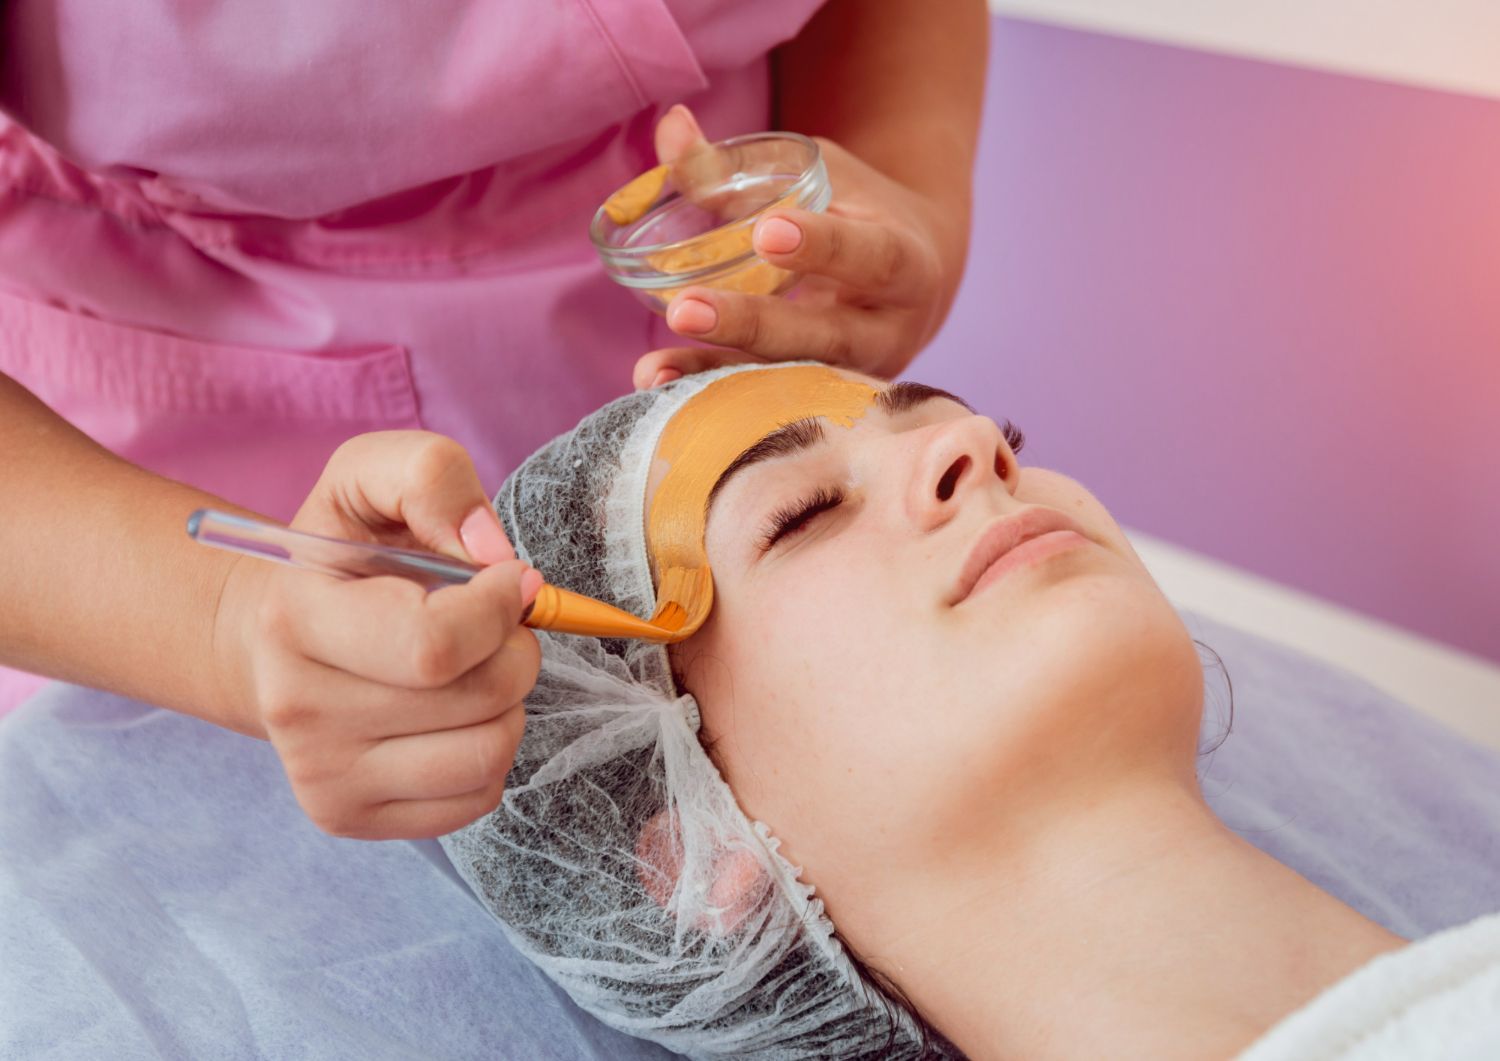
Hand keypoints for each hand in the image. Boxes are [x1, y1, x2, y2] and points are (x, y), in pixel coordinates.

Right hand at [214, 432, 540, 839]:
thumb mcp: (371, 480)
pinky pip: (477, 798)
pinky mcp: (349, 819)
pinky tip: (454, 716)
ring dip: (508, 703)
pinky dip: (489, 750)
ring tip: (471, 671)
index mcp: (296, 619)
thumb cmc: (342, 559)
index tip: (505, 580)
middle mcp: (297, 709)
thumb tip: (492, 551)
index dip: (499, 608)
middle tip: (493, 625)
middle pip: (478, 698)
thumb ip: (431, 478)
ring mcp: (321, 776)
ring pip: (489, 754)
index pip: (434, 645)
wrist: (275, 640)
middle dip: (516, 649)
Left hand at [633, 105, 965, 388]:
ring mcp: (854, 379)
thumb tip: (671, 127)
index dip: (824, 246)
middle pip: (824, 338)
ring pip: (787, 382)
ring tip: (652, 370)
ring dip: (717, 375)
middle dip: (753, 325)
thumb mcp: (819, 178)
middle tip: (686, 309)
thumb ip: (743, 165)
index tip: (768, 232)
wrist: (908, 283)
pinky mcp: (820, 406)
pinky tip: (656, 385)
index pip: (871, 255)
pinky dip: (709, 397)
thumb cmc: (854, 213)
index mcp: (904, 263)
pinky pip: (764, 405)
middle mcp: (886, 332)